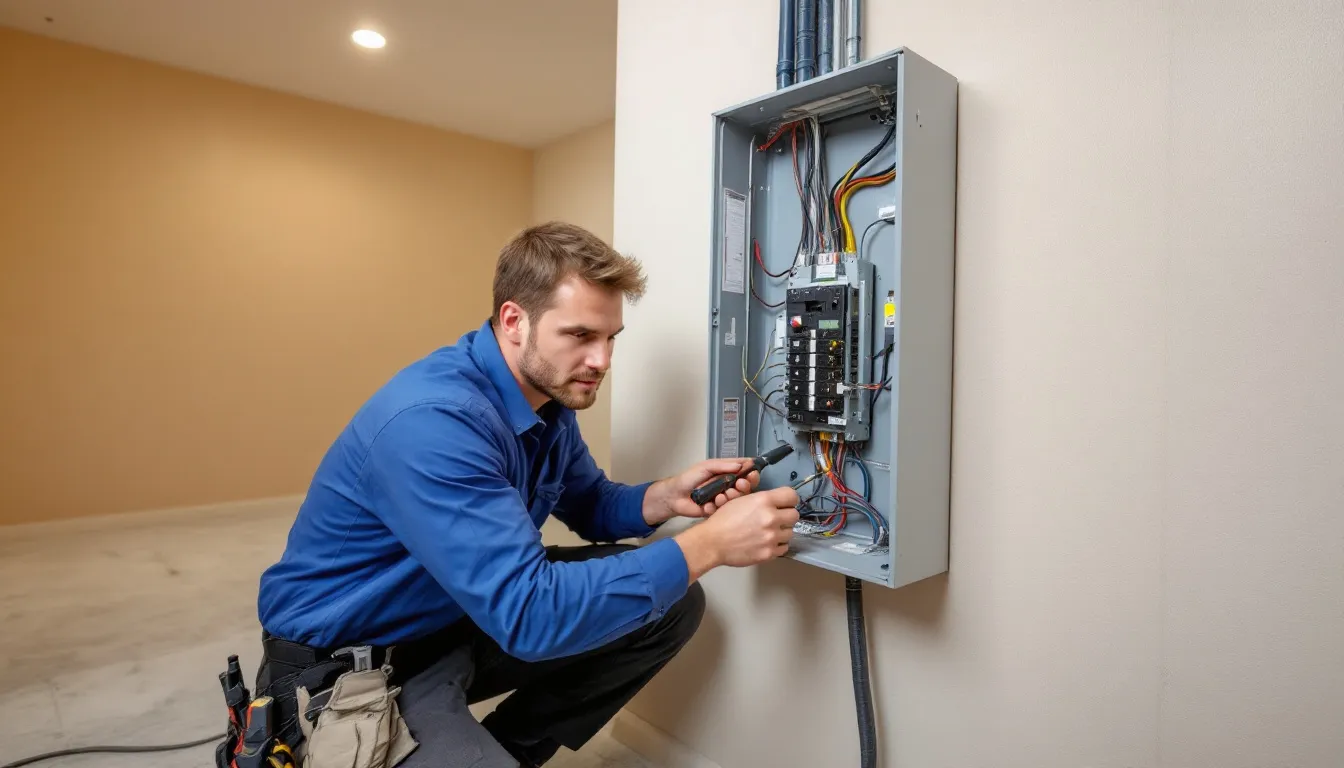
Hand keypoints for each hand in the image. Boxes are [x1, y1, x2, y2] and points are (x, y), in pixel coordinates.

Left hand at [643, 458, 761, 525]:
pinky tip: (707, 506)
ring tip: (719, 497)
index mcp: (727, 474)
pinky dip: (716, 507)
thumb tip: (741, 464)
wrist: (674, 496)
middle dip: (744, 487)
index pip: (745, 473)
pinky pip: (724, 511)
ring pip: (737, 500)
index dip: (751, 473)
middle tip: (739, 485)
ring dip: (730, 497)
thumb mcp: (706, 467)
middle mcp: (728, 487)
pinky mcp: (718, 512)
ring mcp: (724, 500)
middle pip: (746, 488)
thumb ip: (723, 466)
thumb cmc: (689, 478)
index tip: (752, 473)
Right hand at [674, 486, 799, 579]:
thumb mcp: (741, 500)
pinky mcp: (769, 552)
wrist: (712, 542)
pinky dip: (777, 545)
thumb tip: (778, 502)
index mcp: (764, 500)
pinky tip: (766, 542)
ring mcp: (771, 536)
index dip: (788, 500)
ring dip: (781, 532)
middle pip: (794, 515)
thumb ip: (762, 499)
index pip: (792, 496)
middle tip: (776, 519)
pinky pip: (783, 547)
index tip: (785, 504)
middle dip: (786, 516)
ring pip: (790, 532)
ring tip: (768, 532)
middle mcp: (771, 517)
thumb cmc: (723, 520)